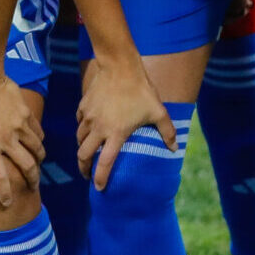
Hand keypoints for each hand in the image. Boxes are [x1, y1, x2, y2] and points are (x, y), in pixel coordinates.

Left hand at [0, 72, 45, 208]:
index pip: (1, 178)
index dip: (5, 194)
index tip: (7, 202)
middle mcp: (6, 140)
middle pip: (28, 167)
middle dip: (33, 180)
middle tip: (33, 185)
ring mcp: (19, 127)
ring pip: (37, 150)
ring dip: (39, 160)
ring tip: (37, 163)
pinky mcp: (26, 114)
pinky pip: (38, 132)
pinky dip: (39, 140)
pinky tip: (37, 142)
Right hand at [73, 57, 172, 190]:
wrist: (119, 66)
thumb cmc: (140, 90)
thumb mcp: (158, 111)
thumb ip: (167, 131)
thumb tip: (175, 148)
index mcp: (116, 134)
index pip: (104, 163)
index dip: (100, 178)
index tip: (99, 188)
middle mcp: (98, 128)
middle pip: (83, 155)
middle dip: (84, 168)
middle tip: (88, 174)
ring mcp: (88, 117)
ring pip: (79, 140)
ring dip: (82, 149)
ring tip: (88, 153)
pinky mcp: (83, 107)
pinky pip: (79, 123)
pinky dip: (82, 130)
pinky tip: (89, 129)